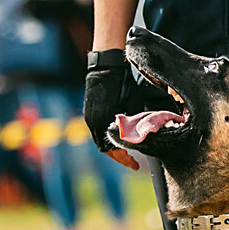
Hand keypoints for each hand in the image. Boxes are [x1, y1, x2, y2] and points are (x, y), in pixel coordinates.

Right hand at [84, 52, 140, 170]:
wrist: (108, 65)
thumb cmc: (124, 84)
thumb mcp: (133, 106)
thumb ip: (133, 124)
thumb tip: (140, 138)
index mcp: (104, 123)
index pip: (112, 150)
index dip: (124, 159)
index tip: (135, 164)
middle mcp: (94, 122)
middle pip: (105, 149)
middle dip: (118, 156)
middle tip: (132, 161)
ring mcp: (89, 117)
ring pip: (100, 140)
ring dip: (112, 147)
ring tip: (126, 151)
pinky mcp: (89, 112)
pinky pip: (97, 130)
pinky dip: (107, 137)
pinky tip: (117, 136)